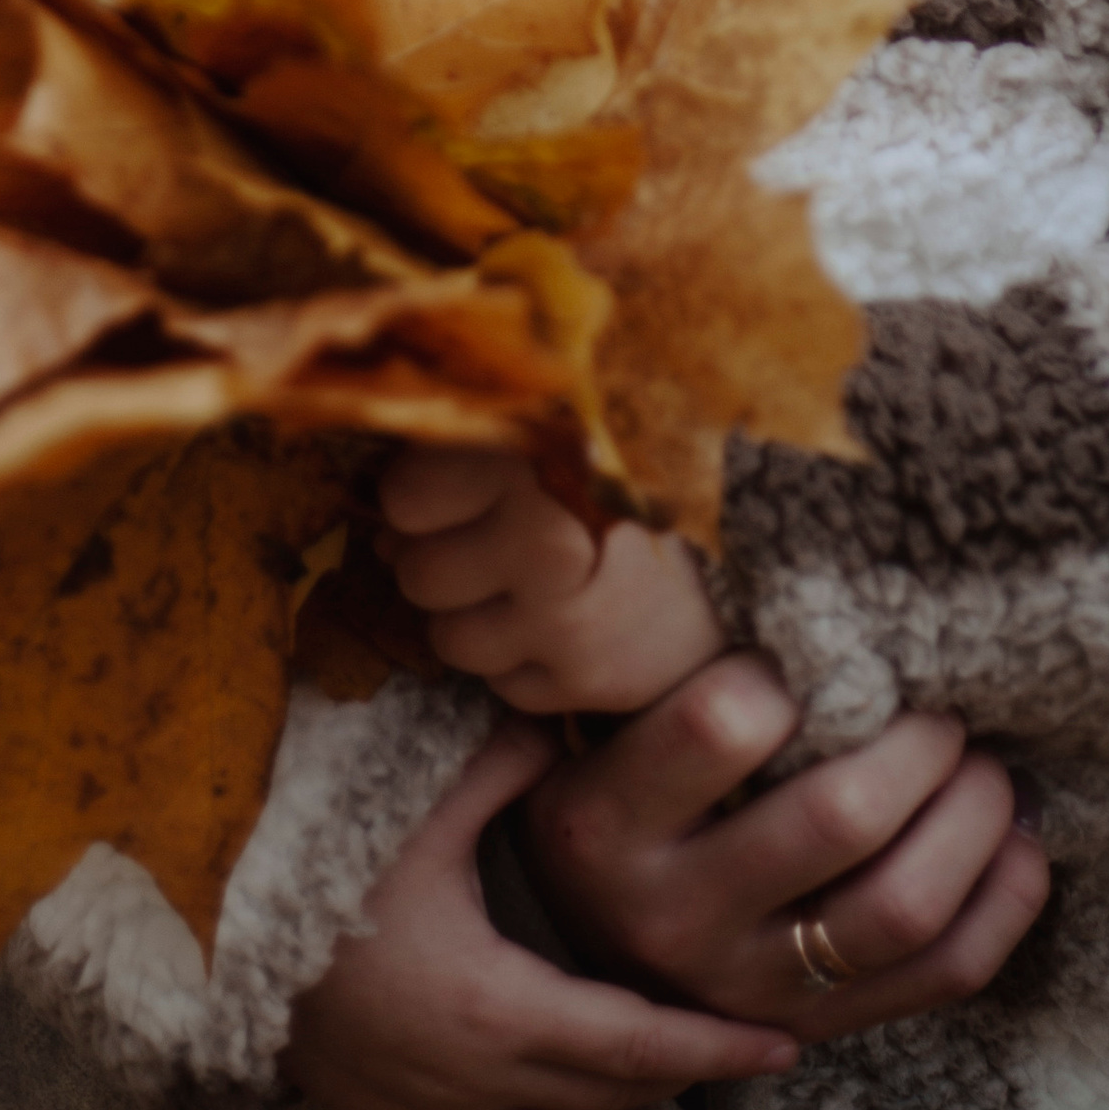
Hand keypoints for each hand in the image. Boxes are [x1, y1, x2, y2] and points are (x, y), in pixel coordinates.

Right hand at [284, 717, 796, 1109]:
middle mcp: (468, 1085)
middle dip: (683, 1096)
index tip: (780, 1038)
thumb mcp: (415, 808)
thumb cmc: (309, 869)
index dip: (711, 1046)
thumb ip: (504, 764)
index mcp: (490, 1008)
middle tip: (756, 1080)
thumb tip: (567, 718)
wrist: (202, 935)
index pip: (630, 1044)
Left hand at [379, 449, 725, 714]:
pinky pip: (497, 682)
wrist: (740, 552)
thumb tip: (368, 493)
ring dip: (473, 612)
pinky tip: (563, 619)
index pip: (403, 497)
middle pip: (416, 570)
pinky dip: (518, 659)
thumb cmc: (622, 473)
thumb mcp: (550, 426)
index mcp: (532, 454)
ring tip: (530, 577)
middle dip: (443, 556)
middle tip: (499, 533)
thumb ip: (467, 439)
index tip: (467, 483)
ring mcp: (562, 618)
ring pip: (446, 634)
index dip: (424, 494)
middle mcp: (543, 539)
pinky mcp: (583, 679)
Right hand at [520, 655, 1049, 1044]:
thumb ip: (667, 685)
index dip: (794, 670)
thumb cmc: (603, 813)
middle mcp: (677, 914)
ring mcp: (753, 988)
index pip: (718, 723)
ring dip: (973, 821)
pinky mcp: (819, 1028)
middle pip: (837, 818)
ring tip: (987, 767)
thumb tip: (802, 596)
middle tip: (942, 708)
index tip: (831, 648)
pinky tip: (1017, 845)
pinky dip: (1002, 904)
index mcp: (607, 823)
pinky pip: (944, 975)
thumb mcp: (593, 747)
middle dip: (918, 745)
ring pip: (903, 908)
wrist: (579, 968)